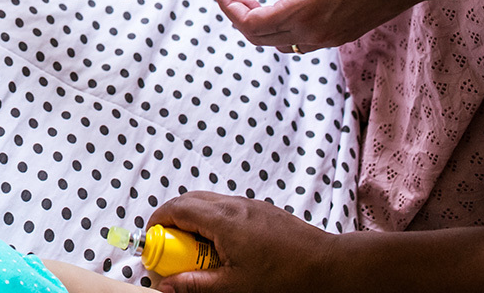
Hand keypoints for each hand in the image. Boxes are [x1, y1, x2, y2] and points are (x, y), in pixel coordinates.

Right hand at [149, 192, 338, 292]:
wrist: (330, 266)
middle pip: (189, 200)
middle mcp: (234, 204)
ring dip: (194, 222)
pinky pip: (226, 208)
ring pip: (207, 202)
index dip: (158, 222)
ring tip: (199, 253)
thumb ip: (197, 284)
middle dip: (173, 221)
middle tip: (172, 249)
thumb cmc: (287, 277)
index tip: (153, 241)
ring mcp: (249, 204)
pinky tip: (224, 249)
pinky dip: (214, 222)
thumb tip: (167, 285)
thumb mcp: (236, 287)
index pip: (177, 208)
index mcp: (224, 220)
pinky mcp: (261, 210)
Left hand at [210, 0, 424, 51]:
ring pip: (276, 41)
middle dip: (236, 15)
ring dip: (256, 23)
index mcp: (305, 11)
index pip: (250, 23)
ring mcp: (328, 39)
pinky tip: (276, 5)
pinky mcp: (339, 37)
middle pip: (258, 36)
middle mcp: (314, 32)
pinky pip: (296, 40)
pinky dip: (277, 26)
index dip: (227, 8)